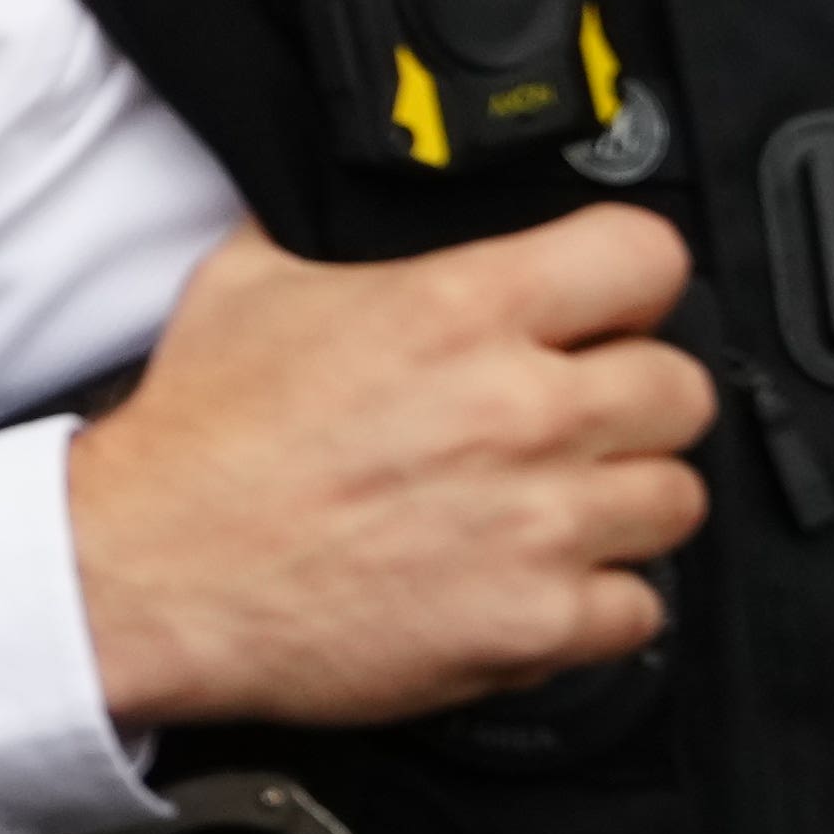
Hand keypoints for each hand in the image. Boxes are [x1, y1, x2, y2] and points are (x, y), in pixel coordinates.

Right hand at [65, 203, 712, 730]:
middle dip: (635, 398)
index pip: (647, 258)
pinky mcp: (531, 622)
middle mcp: (519, 411)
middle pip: (682, 389)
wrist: (150, 568)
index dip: (631, 279)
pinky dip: (598, 602)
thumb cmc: (199, 442)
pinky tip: (539, 581)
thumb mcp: (251, 280)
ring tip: (561, 503)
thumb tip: (362, 211)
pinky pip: (638, 611)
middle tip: (581, 415)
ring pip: (678, 500)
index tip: (610, 304)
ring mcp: (537, 524)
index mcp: (463, 309)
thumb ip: (341, 242)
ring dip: (626, 501)